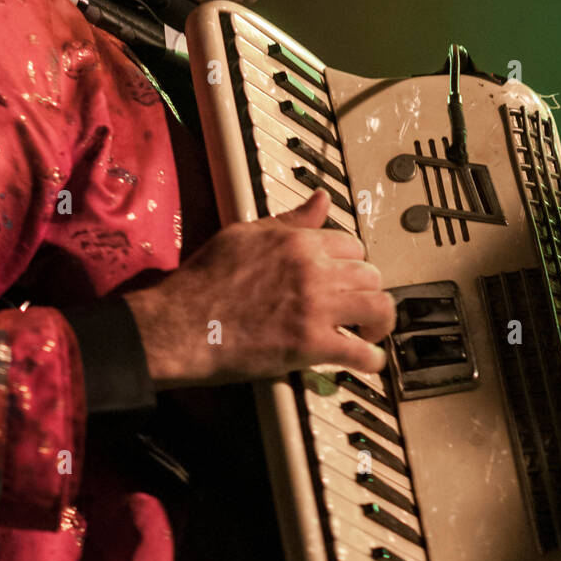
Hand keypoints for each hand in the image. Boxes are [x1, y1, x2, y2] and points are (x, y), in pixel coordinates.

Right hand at [124, 189, 395, 386]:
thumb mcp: (247, 234)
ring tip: (371, 330)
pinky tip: (369, 361)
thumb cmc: (205, 280)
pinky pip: (360, 351)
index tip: (347, 277)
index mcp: (299, 241)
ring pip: (376, 306)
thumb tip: (321, 199)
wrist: (181, 324)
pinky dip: (371, 359)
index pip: (352, 245)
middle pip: (370, 274)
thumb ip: (290, 220)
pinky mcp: (310, 344)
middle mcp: (313, 270)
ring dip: (379, 321)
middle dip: (368, 290)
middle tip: (360, 305)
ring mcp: (315, 307)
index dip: (353, 263)